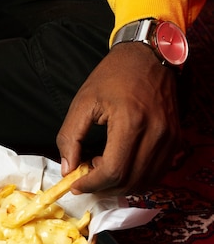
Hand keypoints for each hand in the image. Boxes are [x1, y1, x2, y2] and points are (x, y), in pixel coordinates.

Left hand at [56, 42, 181, 194]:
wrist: (148, 56)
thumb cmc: (114, 76)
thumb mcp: (83, 102)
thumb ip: (70, 137)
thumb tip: (68, 169)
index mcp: (131, 122)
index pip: (113, 171)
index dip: (92, 184)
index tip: (76, 184)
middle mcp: (155, 133)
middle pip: (129, 181)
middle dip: (103, 187)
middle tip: (87, 176)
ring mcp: (169, 138)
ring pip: (144, 182)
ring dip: (120, 185)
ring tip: (102, 167)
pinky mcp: (175, 139)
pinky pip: (156, 172)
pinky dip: (136, 178)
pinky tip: (120, 165)